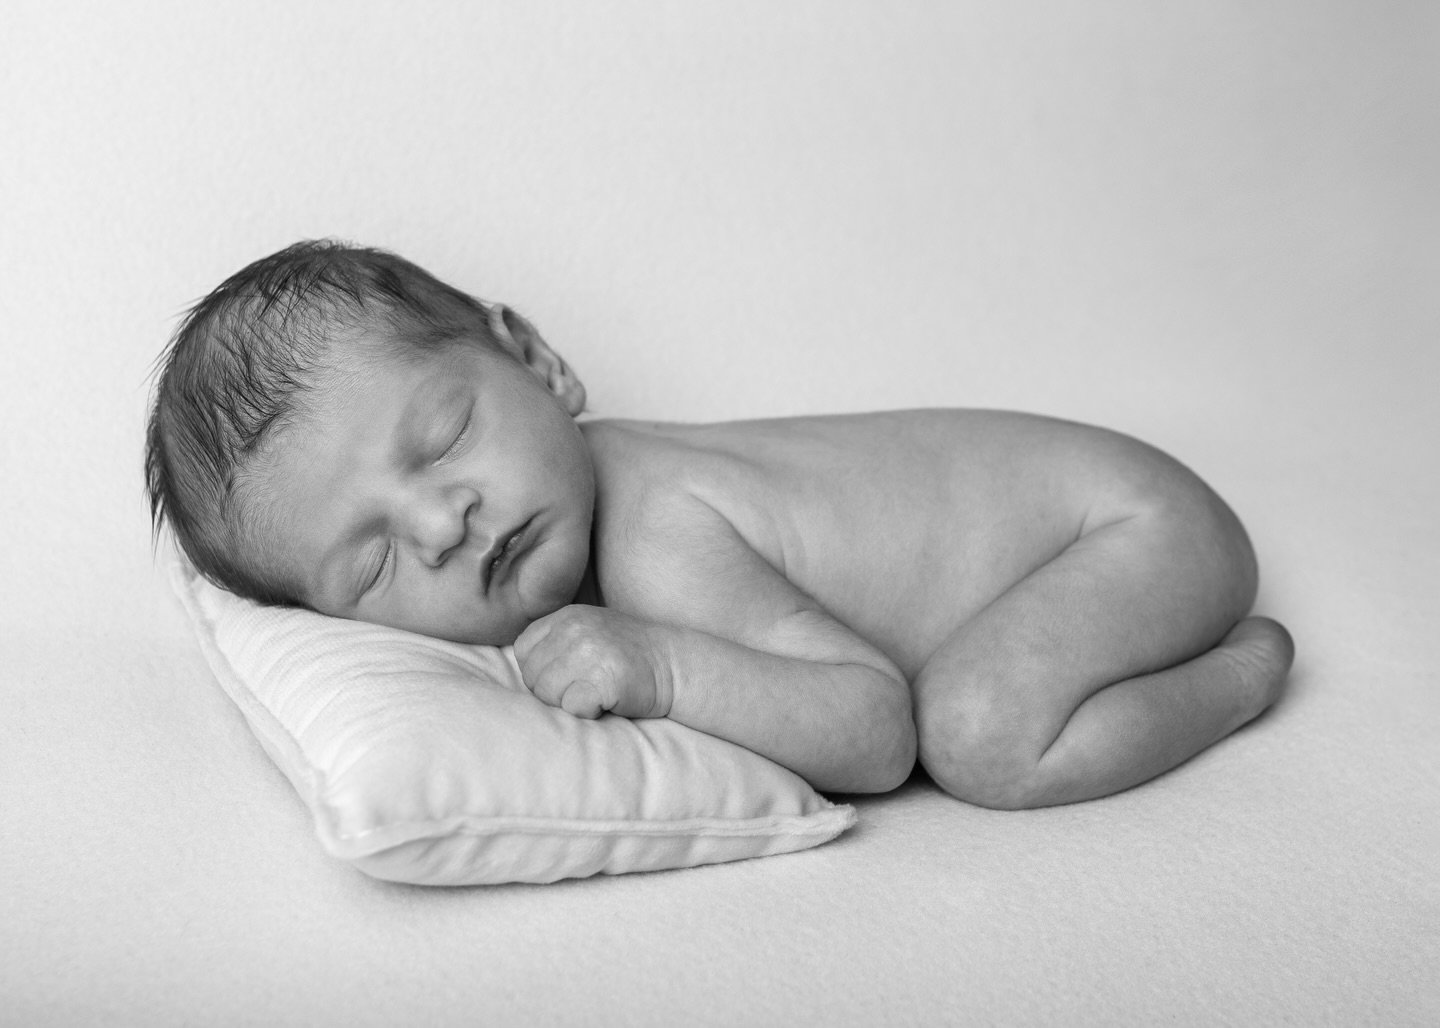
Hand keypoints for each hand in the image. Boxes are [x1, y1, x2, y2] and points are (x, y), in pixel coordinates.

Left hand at [514, 605, 674, 719]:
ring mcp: (589, 653)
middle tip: (585, 687)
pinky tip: (608, 701)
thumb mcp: (589, 631)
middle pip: (533, 676)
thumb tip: (522, 670)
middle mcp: (575, 629)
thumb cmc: (628, 655)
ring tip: (597, 692)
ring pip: (548, 695)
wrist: (673, 665)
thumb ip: (555, 641)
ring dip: (570, 703)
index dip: (539, 671)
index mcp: (567, 616)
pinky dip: (588, 713)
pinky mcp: (603, 679)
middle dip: (553, 691)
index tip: (566, 676)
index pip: (523, 650)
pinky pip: (573, 708)